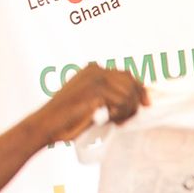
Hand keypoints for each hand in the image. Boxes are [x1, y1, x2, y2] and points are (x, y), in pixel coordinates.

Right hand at [32, 64, 147, 145]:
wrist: (47, 124)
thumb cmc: (69, 117)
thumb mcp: (92, 100)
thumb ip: (110, 94)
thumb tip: (139, 98)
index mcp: (93, 69)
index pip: (127, 75)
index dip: (140, 90)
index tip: (146, 104)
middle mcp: (96, 70)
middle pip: (132, 84)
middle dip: (133, 104)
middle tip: (122, 119)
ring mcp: (96, 79)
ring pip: (129, 95)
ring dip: (126, 112)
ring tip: (113, 120)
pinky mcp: (96, 91)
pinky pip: (122, 104)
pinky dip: (118, 115)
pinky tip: (106, 119)